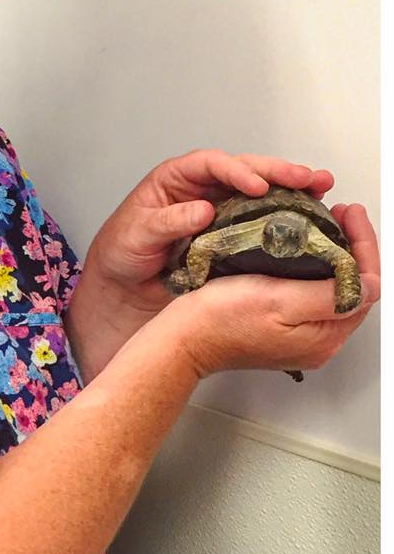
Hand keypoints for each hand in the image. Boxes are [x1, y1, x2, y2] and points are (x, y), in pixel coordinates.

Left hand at [84, 150, 334, 314]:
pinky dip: (285, 217)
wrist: (123, 285)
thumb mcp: (138, 232)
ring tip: (319, 187)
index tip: (256, 186)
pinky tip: (309, 218)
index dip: (235, 170)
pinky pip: (261, 220)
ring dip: (290, 188)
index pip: (210, 164)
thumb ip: (169, 221)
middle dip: (275, 172)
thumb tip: (202, 209)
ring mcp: (220, 210)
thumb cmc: (123, 249)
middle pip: (243, 170)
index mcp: (177, 179)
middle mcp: (203, 189)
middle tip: (305, 178)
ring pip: (260, 191)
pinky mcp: (232, 235)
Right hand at [159, 202, 379, 378]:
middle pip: (351, 286)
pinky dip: (312, 266)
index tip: (349, 214)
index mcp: (323, 336)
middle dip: (351, 246)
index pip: (364, 285)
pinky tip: (299, 250)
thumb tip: (369, 285)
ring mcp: (298, 335)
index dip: (363, 244)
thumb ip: (329, 295)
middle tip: (340, 215)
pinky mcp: (279, 328)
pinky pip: (308, 292)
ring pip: (331, 287)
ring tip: (323, 225)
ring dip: (332, 254)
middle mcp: (316, 339)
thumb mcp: (279, 301)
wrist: (183, 338)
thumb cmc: (220, 321)